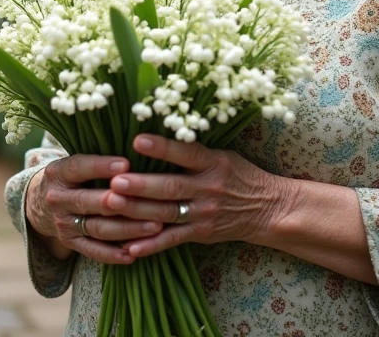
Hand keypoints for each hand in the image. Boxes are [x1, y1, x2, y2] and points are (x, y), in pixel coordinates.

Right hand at [26, 154, 164, 264]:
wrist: (41, 202)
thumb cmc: (74, 176)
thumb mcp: (77, 162)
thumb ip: (100, 160)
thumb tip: (138, 152)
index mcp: (58, 172)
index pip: (79, 167)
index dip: (101, 166)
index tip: (127, 164)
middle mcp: (57, 198)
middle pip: (90, 201)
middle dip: (121, 202)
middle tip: (151, 200)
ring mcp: (62, 223)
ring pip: (97, 228)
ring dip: (128, 229)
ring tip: (155, 226)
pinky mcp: (69, 242)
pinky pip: (93, 251)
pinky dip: (114, 254)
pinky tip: (135, 253)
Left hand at [103, 134, 291, 258]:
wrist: (267, 209)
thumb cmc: (239, 175)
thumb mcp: (223, 154)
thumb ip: (194, 150)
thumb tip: (160, 131)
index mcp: (213, 163)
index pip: (186, 153)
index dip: (162, 147)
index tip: (137, 140)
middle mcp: (207, 188)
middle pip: (171, 187)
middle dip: (141, 185)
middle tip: (114, 181)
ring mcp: (203, 213)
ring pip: (167, 213)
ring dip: (137, 211)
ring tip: (111, 205)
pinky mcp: (200, 233)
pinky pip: (172, 240)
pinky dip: (151, 245)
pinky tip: (130, 247)